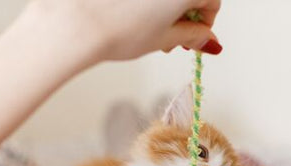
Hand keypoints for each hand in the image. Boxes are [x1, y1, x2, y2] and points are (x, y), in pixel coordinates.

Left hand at [21, 0, 221, 69]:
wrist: (77, 22)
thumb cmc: (118, 30)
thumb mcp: (164, 38)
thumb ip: (191, 36)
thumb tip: (205, 38)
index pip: (213, 1)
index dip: (205, 23)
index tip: (193, 36)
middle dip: (184, 12)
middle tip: (169, 34)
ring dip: (164, 4)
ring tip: (147, 24)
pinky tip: (131, 9)